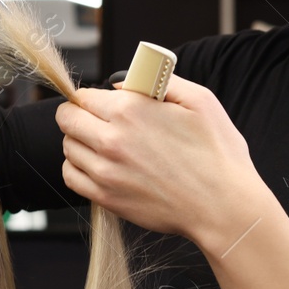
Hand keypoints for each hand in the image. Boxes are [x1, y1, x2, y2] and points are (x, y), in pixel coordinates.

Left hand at [55, 74, 261, 244]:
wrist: (222, 207)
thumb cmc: (217, 154)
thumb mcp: (199, 100)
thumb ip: (158, 81)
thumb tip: (121, 82)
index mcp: (130, 110)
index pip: (83, 96)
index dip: (91, 97)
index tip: (101, 104)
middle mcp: (111, 139)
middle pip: (66, 119)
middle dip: (78, 115)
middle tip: (96, 121)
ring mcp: (105, 171)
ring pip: (68, 147)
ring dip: (80, 142)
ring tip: (102, 144)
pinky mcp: (106, 197)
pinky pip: (70, 176)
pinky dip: (77, 168)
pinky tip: (98, 166)